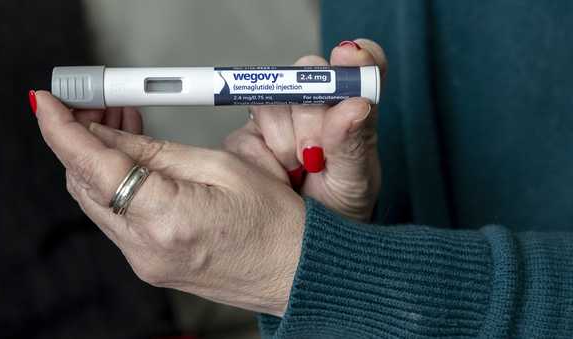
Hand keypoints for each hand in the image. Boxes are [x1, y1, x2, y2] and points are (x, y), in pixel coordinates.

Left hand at [34, 91, 304, 315]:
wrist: (294, 271)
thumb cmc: (274, 222)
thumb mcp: (220, 167)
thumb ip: (157, 152)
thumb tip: (111, 135)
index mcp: (167, 219)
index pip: (94, 168)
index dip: (63, 131)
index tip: (45, 103)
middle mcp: (146, 249)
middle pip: (86, 185)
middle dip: (81, 139)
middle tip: (94, 103)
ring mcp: (144, 262)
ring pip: (97, 201)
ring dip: (98, 160)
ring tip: (120, 123)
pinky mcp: (149, 264)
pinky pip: (116, 218)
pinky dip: (115, 185)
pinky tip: (132, 160)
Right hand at [224, 39, 386, 220]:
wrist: (300, 243)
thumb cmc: (339, 209)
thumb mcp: (356, 182)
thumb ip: (355, 143)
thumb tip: (356, 105)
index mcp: (351, 107)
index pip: (360, 65)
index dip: (356, 57)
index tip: (350, 58)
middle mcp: (315, 104)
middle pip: (308, 73)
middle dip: (312, 114)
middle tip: (317, 154)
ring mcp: (279, 118)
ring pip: (274, 101)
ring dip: (286, 141)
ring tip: (299, 170)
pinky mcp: (248, 137)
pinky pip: (248, 132)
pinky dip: (264, 157)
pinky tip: (278, 176)